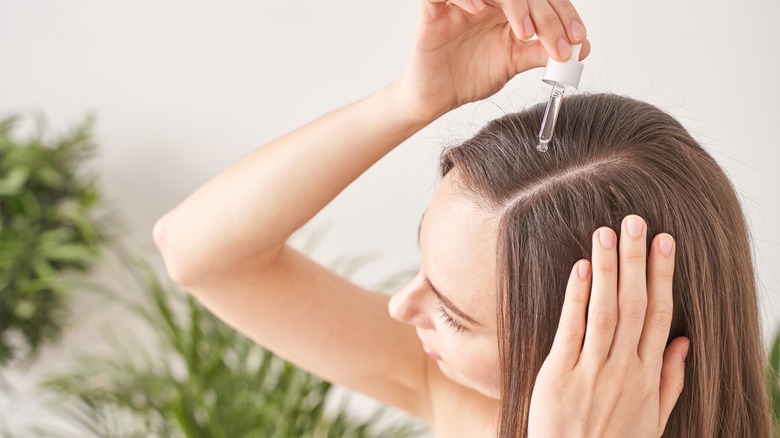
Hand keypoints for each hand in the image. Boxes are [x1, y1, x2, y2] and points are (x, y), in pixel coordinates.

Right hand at [390, 0, 590, 122]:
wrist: (436, 97)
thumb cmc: (469, 76)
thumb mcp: (514, 63)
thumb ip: (542, 52)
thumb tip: (581, 49)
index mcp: (510, 8)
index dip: (564, 15)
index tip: (577, 40)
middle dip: (547, 16)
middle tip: (558, 45)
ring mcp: (463, 1)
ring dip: (515, 4)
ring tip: (525, 34)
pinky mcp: (434, 8)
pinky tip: (480, 11)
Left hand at [528, 215, 689, 436]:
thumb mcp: (652, 420)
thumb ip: (670, 380)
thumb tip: (684, 341)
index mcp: (648, 376)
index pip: (659, 314)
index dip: (662, 275)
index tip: (664, 242)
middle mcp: (624, 369)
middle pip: (634, 305)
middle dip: (636, 261)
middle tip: (635, 221)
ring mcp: (591, 371)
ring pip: (605, 311)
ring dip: (608, 269)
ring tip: (607, 232)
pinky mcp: (558, 375)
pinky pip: (571, 329)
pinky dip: (576, 297)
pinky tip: (581, 268)